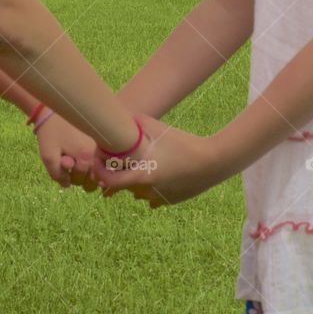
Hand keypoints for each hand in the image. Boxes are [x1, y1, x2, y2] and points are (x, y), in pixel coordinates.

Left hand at [35, 113, 99, 190]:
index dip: (69, 177)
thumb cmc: (51, 132)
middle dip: (81, 177)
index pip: (81, 180)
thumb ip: (57, 175)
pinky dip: (95, 162)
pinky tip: (84, 154)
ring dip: (89, 171)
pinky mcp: (102, 138)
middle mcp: (98, 152)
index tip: (63, 165)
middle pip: (94, 179)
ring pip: (100, 171)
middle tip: (70, 163)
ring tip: (77, 159)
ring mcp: (102, 145)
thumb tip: (67, 184)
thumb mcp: (48, 156)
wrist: (56, 107)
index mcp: (85, 156)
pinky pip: (103, 159)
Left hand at [97, 114, 218, 208]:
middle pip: (123, 186)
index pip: (110, 182)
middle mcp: (147, 192)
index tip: (99, 162)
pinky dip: (149, 188)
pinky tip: (155, 174)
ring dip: (134, 181)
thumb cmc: (184, 144)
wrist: (213, 162)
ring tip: (139, 164)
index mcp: (142, 176)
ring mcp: (159, 198)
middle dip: (118, 173)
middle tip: (119, 159)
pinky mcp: (170, 201)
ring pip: (137, 193)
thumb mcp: (159, 129)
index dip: (100, 172)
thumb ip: (138, 122)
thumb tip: (122, 113)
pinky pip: (152, 197)